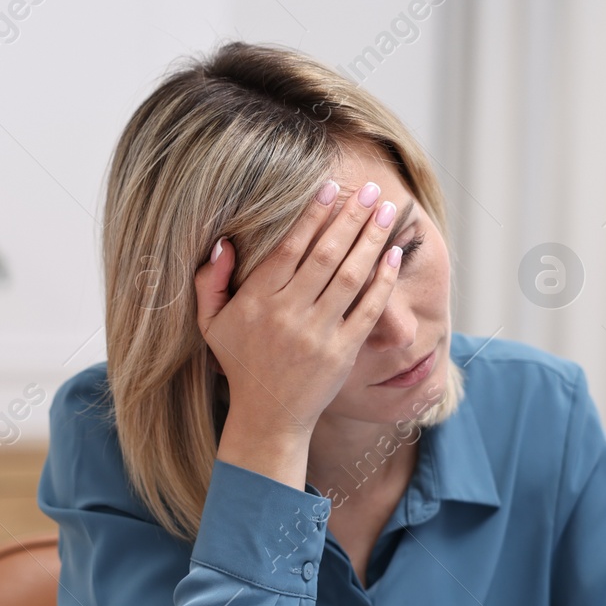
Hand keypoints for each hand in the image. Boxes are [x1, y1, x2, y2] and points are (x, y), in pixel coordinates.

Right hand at [193, 179, 403, 487]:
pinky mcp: (342, 352)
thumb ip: (211, 282)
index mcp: (256, 301)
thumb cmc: (241, 364)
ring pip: (349, 276)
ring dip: (371, 239)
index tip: (332, 187)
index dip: (312, 215)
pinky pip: (367, 310)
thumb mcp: (212, 324)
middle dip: (350, 217)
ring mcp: (317, 334)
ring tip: (386, 210)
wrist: (268, 418)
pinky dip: (383, 281)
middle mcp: (287, 314)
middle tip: (371, 189)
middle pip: (325, 254)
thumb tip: (223, 243)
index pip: (289, 248)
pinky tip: (394, 254)